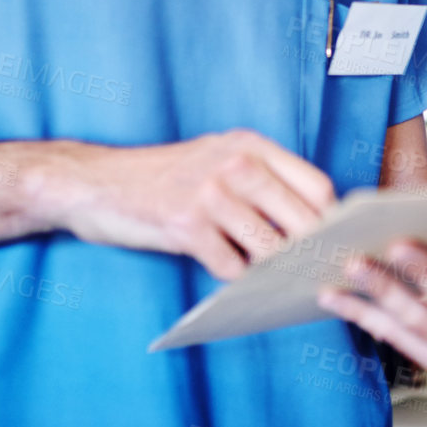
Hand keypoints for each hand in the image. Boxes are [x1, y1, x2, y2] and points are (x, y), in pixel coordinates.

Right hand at [43, 129, 335, 278]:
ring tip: (272, 280)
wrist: (96, 183)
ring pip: (270, 249)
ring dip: (273, 272)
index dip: (330, 222)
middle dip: (311, 255)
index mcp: (250, 145)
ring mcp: (211, 194)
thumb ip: (261, 179)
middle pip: (302, 221)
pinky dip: (232, 278)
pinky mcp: (186, 226)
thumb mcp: (217, 157)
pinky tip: (224, 271)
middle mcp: (236, 164)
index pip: (316, 187)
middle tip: (312, 275)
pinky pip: (230, 267)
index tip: (331, 244)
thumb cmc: (164, 177)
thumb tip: (312, 223)